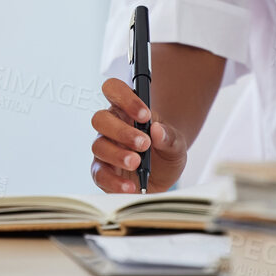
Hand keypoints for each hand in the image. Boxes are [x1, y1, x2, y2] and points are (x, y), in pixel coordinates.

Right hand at [89, 78, 188, 193]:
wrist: (165, 174)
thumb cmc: (167, 150)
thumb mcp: (177, 143)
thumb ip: (169, 137)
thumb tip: (158, 130)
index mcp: (125, 110)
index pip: (113, 89)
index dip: (125, 99)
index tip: (145, 115)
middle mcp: (111, 127)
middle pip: (100, 118)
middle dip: (122, 132)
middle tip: (144, 144)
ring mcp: (105, 149)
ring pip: (98, 146)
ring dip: (118, 155)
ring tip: (137, 163)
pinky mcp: (102, 171)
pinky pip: (99, 174)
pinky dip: (114, 181)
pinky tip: (130, 186)